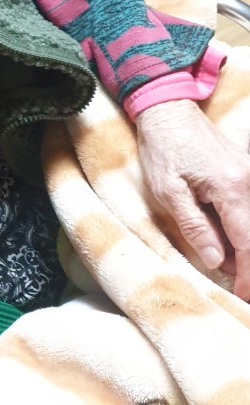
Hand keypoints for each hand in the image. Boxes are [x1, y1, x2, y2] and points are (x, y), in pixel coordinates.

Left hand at [136, 99, 249, 297]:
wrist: (168, 109)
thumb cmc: (163, 147)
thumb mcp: (169, 190)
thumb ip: (194, 226)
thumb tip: (216, 261)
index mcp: (232, 188)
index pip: (247, 243)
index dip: (247, 274)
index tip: (243, 296)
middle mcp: (249, 181)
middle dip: (246, 264)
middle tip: (236, 287)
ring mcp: (249, 175)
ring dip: (241, 246)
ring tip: (226, 265)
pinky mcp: (244, 171)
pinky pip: (246, 207)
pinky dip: (238, 227)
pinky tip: (223, 239)